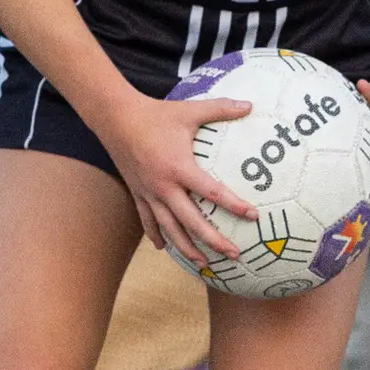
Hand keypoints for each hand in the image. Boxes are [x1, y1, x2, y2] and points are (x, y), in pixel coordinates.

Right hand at [103, 91, 258, 270]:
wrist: (115, 118)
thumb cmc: (155, 114)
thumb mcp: (189, 110)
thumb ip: (221, 108)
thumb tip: (250, 105)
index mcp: (179, 167)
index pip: (212, 192)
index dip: (234, 205)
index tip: (253, 216)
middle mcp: (164, 186)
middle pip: (191, 222)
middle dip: (213, 241)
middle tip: (234, 254)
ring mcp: (148, 193)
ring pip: (169, 228)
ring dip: (187, 248)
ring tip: (205, 264)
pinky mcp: (137, 193)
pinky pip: (147, 220)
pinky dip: (156, 235)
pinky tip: (164, 248)